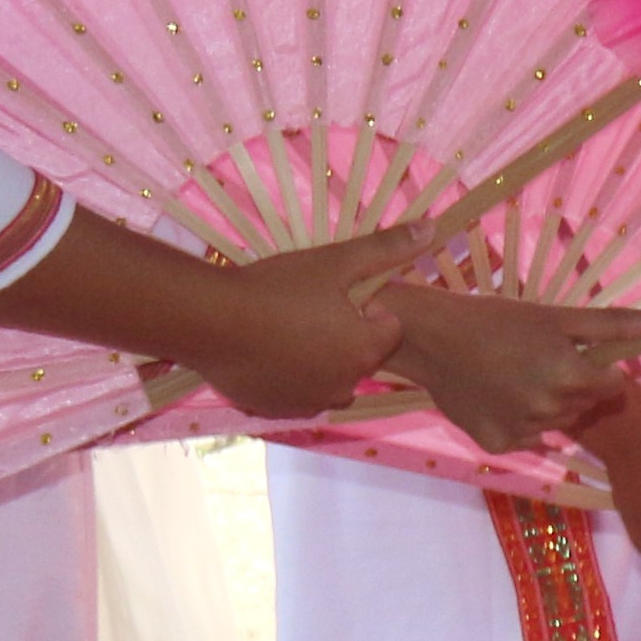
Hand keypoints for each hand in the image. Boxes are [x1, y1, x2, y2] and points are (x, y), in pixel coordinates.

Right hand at [189, 232, 412, 424]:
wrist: (208, 322)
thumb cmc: (276, 288)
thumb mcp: (336, 261)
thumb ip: (387, 249)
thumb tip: (433, 229)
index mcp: (366, 350)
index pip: (386, 328)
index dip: (362, 307)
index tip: (329, 293)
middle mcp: (345, 386)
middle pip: (358, 354)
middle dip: (341, 334)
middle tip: (301, 308)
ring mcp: (310, 402)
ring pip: (328, 376)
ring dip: (316, 358)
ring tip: (281, 328)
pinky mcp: (278, 411)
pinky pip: (296, 392)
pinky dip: (289, 376)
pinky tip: (265, 351)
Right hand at [376, 278, 640, 451]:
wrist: (432, 339)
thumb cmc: (499, 320)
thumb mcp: (558, 317)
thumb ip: (615, 323)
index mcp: (571, 376)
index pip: (612, 385)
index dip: (595, 368)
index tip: (570, 353)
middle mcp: (550, 409)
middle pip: (584, 405)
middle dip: (571, 385)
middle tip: (537, 360)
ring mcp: (522, 431)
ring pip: (556, 422)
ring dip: (546, 404)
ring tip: (515, 376)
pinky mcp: (497, 445)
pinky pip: (525, 437)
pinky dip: (517, 421)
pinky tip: (497, 396)